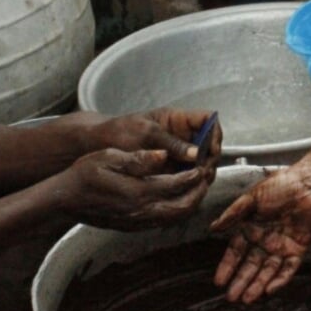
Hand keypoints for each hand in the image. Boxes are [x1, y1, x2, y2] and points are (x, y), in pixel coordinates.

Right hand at [64, 147, 210, 229]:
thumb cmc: (85, 173)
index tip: (203, 165)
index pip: (177, 186)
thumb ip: (140, 158)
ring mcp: (137, 222)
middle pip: (183, 208)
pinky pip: (163, 222)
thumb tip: (164, 155)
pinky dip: (176, 211)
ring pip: (175, 218)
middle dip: (199, 193)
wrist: (65, 199)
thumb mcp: (110, 156)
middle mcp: (140, 211)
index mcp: (137, 191)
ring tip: (196, 187)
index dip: (194, 176)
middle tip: (206, 178)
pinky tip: (177, 198)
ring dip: (190, 203)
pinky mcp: (133, 226)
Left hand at [90, 108, 222, 177]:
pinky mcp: (170, 171)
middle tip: (204, 173)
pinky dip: (192, 183)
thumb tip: (196, 154)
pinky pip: (189, 176)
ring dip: (203, 173)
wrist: (95, 146)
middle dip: (210, 158)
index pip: (208, 119)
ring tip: (197, 184)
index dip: (215, 133)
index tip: (212, 149)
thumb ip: (170, 143)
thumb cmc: (118, 132)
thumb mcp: (145, 133)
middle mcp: (181, 136)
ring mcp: (177, 154)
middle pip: (210, 144)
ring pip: (202, 162)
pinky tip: (189, 191)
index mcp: (177, 120)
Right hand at [209, 166, 310, 303]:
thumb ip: (233, 214)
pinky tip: (269, 289)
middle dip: (241, 281)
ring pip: (267, 271)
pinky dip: (280, 279)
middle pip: (250, 266)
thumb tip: (213, 228)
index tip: (218, 281)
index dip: (227, 266)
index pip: (236, 252)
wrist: (307, 184)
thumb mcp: (251, 199)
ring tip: (247, 299)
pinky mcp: (298, 250)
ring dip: (257, 285)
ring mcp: (281, 247)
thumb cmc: (280, 186)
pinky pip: (288, 268)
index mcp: (250, 228)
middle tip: (231, 297)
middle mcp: (264, 241)